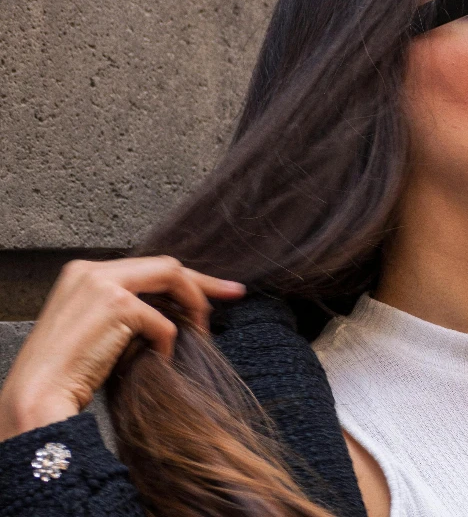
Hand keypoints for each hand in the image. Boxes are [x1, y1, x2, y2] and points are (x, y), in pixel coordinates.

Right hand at [0, 255, 246, 441]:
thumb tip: (172, 309)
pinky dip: (167, 342)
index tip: (219, 289)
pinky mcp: (116, 305)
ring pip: (172, 277)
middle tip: (234, 294)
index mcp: (84, 273)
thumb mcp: (97, 329)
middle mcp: (91, 270)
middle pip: (166, 265)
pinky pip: (162, 321)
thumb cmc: (68, 373)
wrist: (37, 398)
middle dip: (204, 281)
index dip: (187, 278)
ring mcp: (102, 284)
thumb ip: (126, 309)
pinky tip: (159, 361)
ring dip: (194, 304)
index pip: (148, 267)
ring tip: (202, 331)